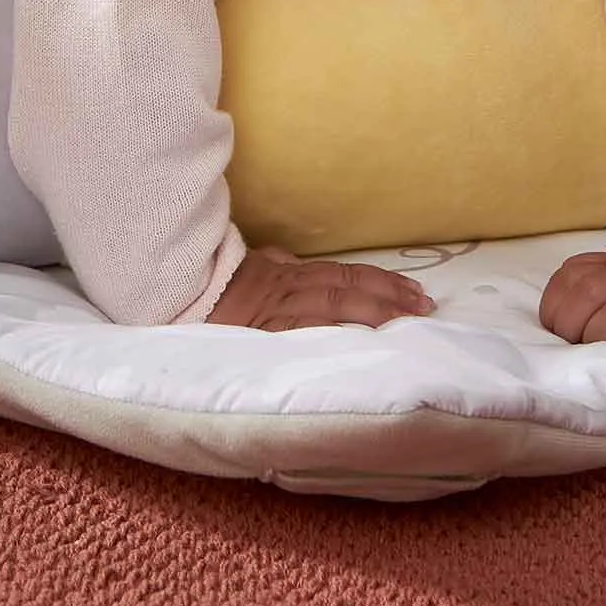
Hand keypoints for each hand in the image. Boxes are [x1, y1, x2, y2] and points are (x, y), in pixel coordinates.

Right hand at [206, 244, 434, 332]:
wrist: (180, 296)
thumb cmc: (216, 286)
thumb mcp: (255, 266)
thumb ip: (280, 266)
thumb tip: (297, 264)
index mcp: (291, 273)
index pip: (347, 275)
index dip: (383, 283)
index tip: (414, 293)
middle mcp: (291, 287)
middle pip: (349, 288)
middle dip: (390, 297)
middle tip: (425, 307)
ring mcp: (279, 309)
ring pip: (335, 306)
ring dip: (375, 313)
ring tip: (408, 321)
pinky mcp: (265, 331)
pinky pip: (306, 330)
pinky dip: (337, 333)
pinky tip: (363, 340)